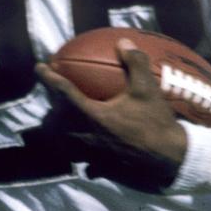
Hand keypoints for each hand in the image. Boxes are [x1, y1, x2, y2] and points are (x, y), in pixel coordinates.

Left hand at [36, 38, 186, 191]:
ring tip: (61, 123)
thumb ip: (135, 63)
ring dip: (59, 133)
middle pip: (56, 122)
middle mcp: (86, 137)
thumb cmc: (156, 123)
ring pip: (64, 145)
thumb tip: (123, 41)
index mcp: (93, 116)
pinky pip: (83, 163)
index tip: (39, 67)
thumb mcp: (148, 89)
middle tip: (52, 95)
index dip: (49, 79)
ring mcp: (92, 156)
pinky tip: (86, 153)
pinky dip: (79, 156)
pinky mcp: (102, 169)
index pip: (63, 93)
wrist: (170, 159)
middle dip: (50, 108)